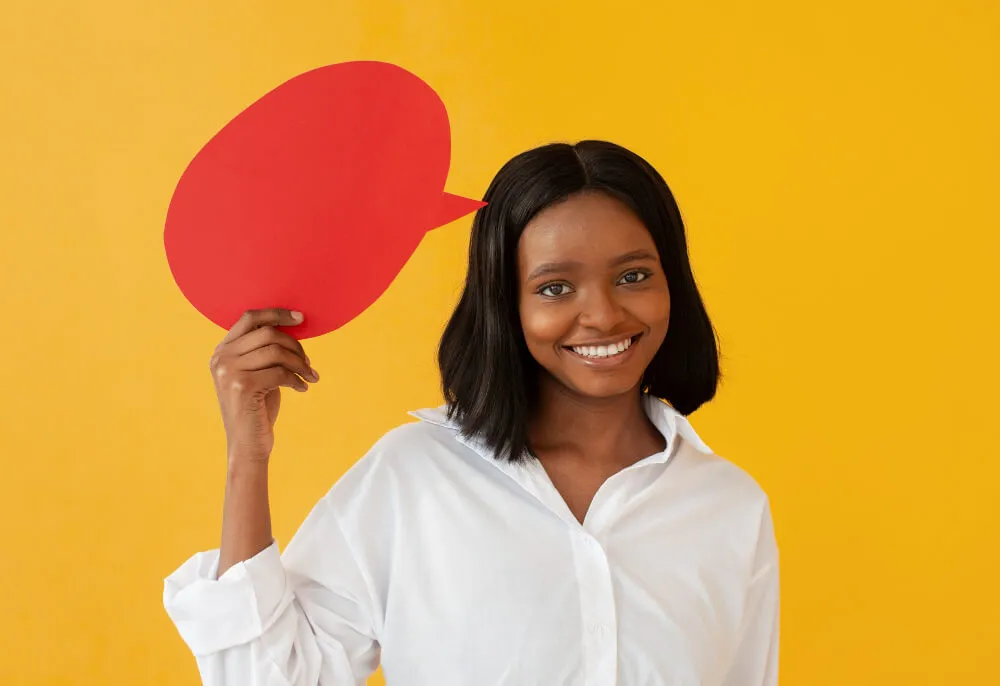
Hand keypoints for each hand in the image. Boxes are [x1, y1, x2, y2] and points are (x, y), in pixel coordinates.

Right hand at [209, 308, 319, 462]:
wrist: (248, 444)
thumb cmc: (257, 407)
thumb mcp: (258, 372)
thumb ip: (265, 350)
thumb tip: (294, 326)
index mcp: (222, 350)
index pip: (250, 318)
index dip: (277, 314)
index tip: (300, 318)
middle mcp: (221, 358)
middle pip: (268, 333)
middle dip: (295, 345)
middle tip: (308, 362)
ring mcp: (228, 372)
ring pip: (276, 352)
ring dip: (300, 363)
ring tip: (310, 375)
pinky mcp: (242, 386)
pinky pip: (280, 372)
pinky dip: (297, 379)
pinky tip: (302, 388)